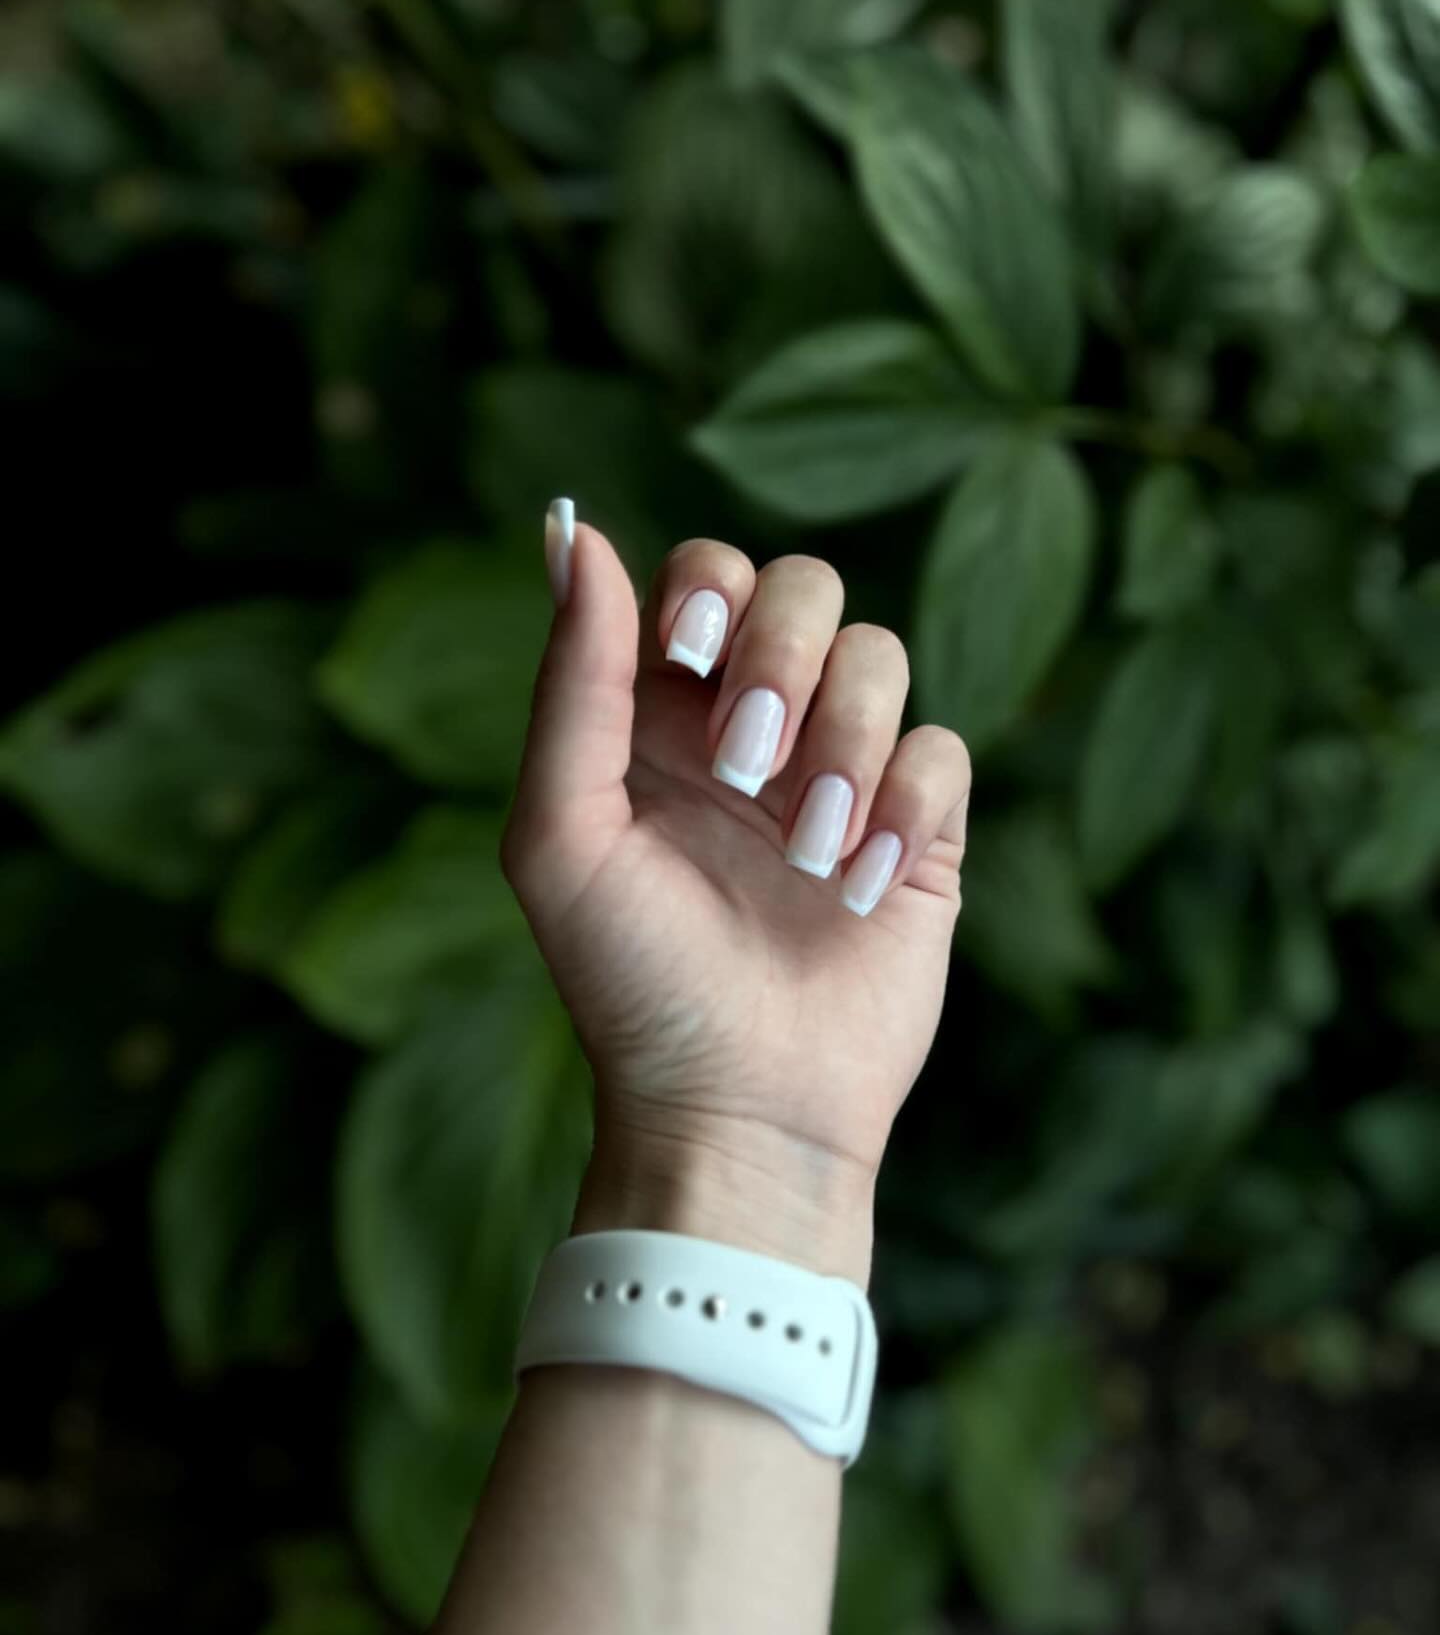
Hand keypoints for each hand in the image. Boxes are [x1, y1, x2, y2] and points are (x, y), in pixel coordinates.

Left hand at [502, 506, 971, 1283]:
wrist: (738, 1105)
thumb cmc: (633, 981)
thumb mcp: (565, 834)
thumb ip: (575, 685)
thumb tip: (573, 529)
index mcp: (664, 716)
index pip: (709, 573)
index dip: (711, 586)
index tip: (688, 653)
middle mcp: (758, 729)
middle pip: (808, 588)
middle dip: (783, 658)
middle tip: (745, 766)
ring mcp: (843, 775)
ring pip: (882, 658)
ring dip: (845, 745)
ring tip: (807, 857)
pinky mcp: (919, 831)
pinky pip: (943, 752)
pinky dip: (906, 806)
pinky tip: (862, 888)